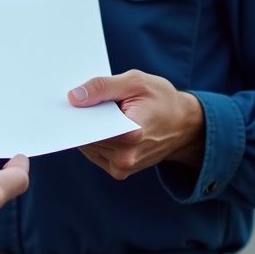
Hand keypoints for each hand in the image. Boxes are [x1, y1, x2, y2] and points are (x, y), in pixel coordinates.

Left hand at [68, 70, 205, 180]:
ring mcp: (122, 167)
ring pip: (87, 145)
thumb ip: (103, 87)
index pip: (89, 126)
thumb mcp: (135, 82)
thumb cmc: (161, 99)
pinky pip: (94, 152)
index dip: (77, 112)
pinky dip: (95, 138)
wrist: (184, 126)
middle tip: (86, 100)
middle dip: (83, 118)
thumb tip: (73, 97)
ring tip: (105, 112)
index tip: (70, 100)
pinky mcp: (119, 171)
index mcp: (131, 134)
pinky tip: (107, 125)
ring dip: (89, 129)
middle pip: (85, 136)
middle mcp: (125, 157)